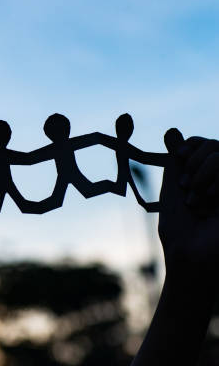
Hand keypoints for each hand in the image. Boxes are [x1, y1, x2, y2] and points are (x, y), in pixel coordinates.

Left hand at [158, 130, 218, 284]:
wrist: (190, 256)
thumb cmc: (179, 229)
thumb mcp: (172, 190)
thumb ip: (176, 161)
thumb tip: (173, 130)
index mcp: (207, 177)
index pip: (207, 143)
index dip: (193, 144)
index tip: (179, 156)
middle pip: (215, 145)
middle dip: (196, 161)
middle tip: (187, 187)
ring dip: (204, 173)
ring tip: (196, 199)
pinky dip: (214, 179)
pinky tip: (208, 202)